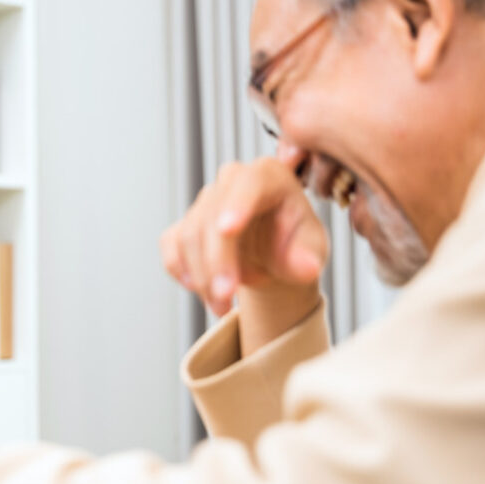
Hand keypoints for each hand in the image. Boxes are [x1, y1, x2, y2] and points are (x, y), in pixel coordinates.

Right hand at [160, 151, 326, 348]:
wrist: (274, 255)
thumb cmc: (296, 244)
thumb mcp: (312, 250)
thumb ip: (308, 257)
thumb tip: (307, 267)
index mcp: (268, 176)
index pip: (249, 183)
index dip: (237, 205)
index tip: (227, 230)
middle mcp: (232, 181)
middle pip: (211, 215)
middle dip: (215, 260)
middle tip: (225, 297)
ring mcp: (204, 201)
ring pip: (188, 236)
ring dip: (201, 276)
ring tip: (222, 307)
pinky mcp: (183, 223)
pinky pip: (171, 246)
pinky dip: (182, 272)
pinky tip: (201, 291)